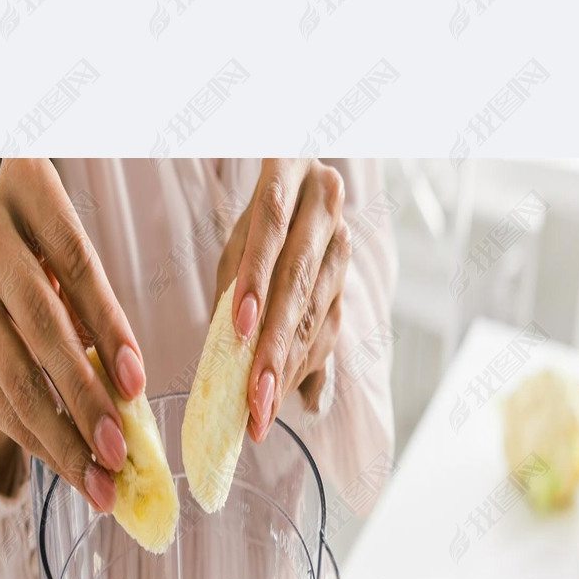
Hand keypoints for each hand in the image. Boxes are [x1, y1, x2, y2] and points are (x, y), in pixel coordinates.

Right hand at [0, 158, 146, 513]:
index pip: (73, 260)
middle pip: (39, 322)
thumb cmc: (65, 246)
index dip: (107, 325)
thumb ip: (101, 303)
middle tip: (118, 450)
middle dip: (81, 395)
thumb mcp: (83, 246)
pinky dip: (34, 437)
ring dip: (58, 434)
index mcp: (28, 186)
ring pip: (10, 371)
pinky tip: (69, 466)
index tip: (138, 384)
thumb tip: (131, 390)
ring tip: (100, 480)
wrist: (1, 236)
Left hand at [214, 160, 350, 440]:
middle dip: (274, 343)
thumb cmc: (260, 213)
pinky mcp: (348, 275)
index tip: (239, 328)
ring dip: (288, 364)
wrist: (305, 184)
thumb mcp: (238, 230)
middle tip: (253, 396)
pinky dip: (304, 364)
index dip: (257, 276)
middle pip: (297, 277)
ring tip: (262, 407)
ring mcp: (343, 239)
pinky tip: (286, 394)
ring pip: (317, 307)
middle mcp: (327, 203)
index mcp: (292, 171)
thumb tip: (230, 342)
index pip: (272, 225)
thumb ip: (235, 275)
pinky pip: (328, 325)